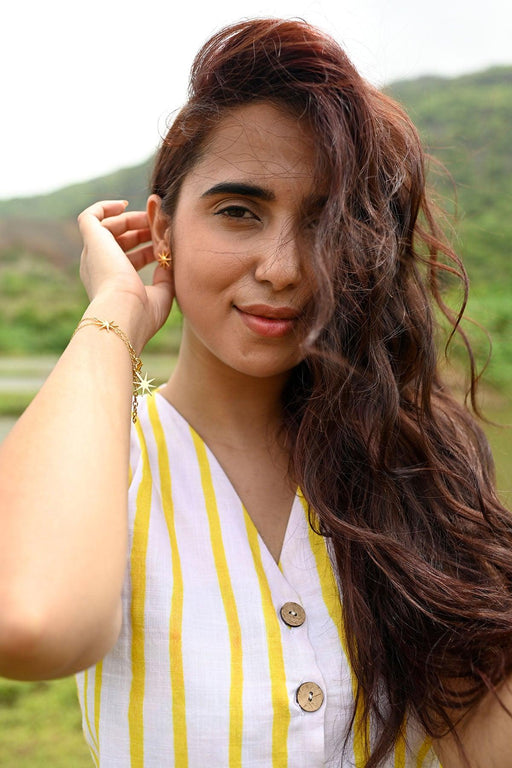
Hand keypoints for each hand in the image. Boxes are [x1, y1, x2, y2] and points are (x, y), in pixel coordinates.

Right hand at [77, 200, 173, 348]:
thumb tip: (169, 260)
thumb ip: (165, 277)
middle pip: (118, 241)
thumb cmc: (142, 313)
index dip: (148, 249)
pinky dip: (105, 207)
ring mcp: (93, 254)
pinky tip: (124, 205)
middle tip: (161, 226)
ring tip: (152, 218)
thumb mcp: (161, 295)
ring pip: (108, 227)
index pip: (128, 259)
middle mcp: (98, 268)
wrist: (123, 313)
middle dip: (141, 231)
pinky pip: (89, 216)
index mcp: (112, 284)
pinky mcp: (91, 241)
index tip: (166, 245)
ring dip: (132, 219)